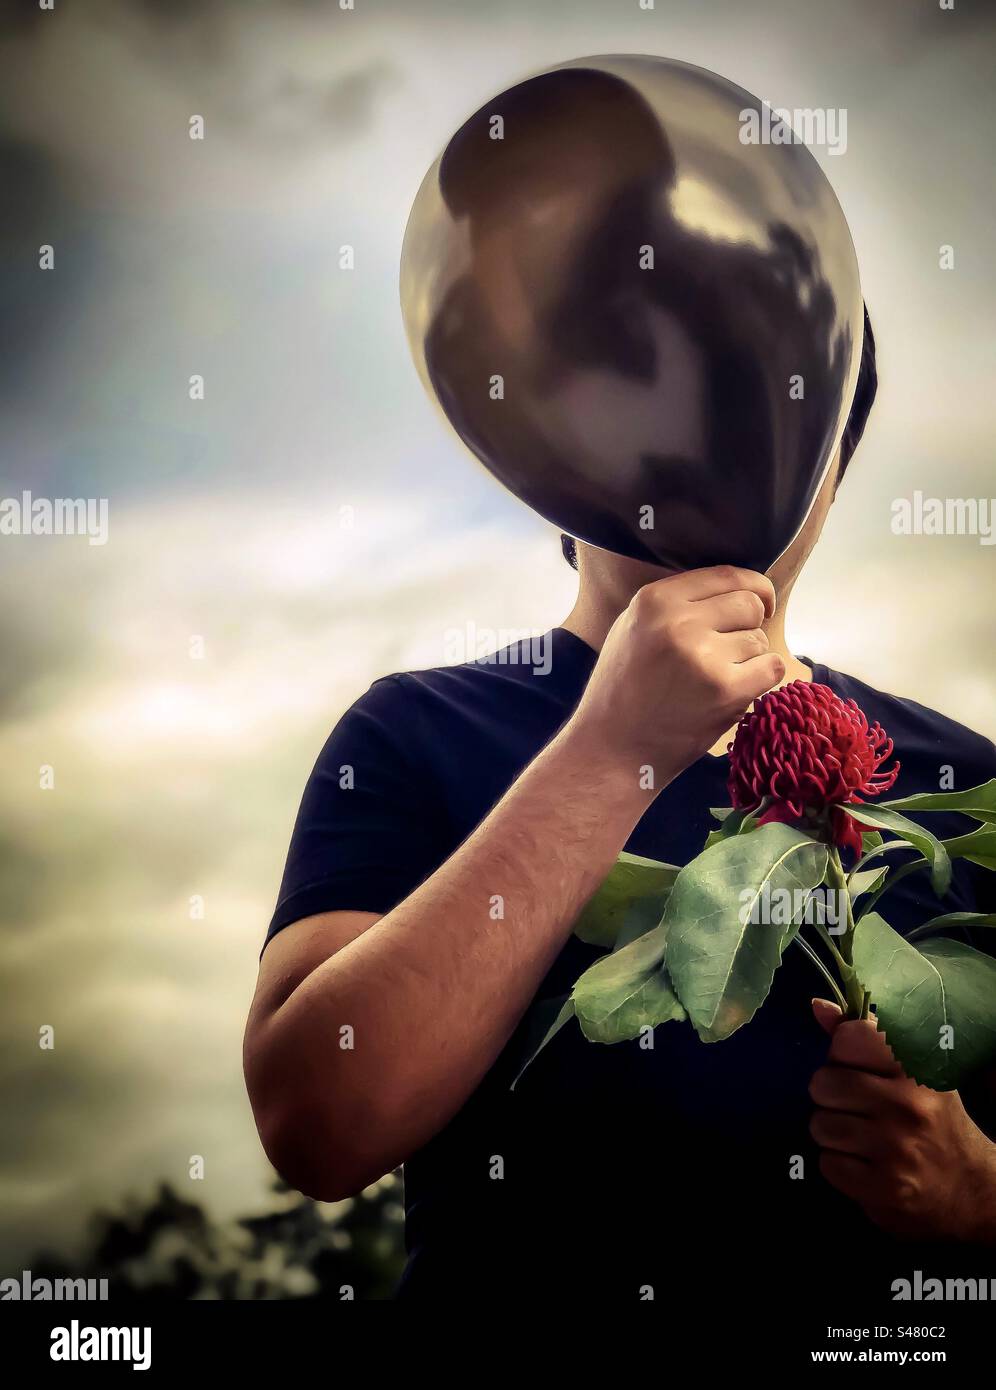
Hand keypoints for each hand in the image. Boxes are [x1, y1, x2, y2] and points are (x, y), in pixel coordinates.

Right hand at [568, 564, 784, 778]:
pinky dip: (761, 679)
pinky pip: (771, 668)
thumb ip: (675, 604)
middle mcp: (678, 622)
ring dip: (748, 659)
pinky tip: (736, 691)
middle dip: (751, 625)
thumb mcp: (632, 628)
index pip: (727, 575)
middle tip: (731, 650)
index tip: (760, 604)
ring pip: (759, 640)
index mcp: (654, 600)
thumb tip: (735, 587)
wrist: (612, 750)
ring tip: (715, 680)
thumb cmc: (622, 691)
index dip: (754, 587)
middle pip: (749, 603)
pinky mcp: (724, 690)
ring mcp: (703, 656)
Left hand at [809, 999, 995, 1242]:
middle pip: (823, 1083)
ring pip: (820, 1125)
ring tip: (859, 1136)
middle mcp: (908, 1105)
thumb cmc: (929, 1119)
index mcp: (914, 1068)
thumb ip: (861, 1035)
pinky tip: (864, 1164)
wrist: (968, 1187)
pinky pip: (828, 1164)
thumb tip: (817, 1007)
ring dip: (832, 1133)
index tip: (857, 1068)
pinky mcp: (885, 1187)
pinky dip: (839, 1165)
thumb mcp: (908, 1071)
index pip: (848, 1038)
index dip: (841, 1054)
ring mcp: (896, 1148)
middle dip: (830, 1096)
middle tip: (853, 1106)